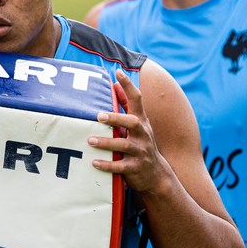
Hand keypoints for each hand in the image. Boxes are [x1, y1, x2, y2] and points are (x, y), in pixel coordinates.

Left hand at [88, 70, 166, 192]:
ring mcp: (140, 151)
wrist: (156, 174)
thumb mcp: (137, 124)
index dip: (129, 85)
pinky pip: (120, 166)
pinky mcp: (135, 168)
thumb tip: (114, 84)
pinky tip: (94, 163)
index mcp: (141, 121)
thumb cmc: (141, 143)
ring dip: (107, 142)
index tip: (118, 73)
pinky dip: (107, 165)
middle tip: (99, 116)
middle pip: (132, 123)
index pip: (137, 99)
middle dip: (116, 118)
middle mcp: (143, 134)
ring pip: (124, 145)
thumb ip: (126, 106)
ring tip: (91, 140)